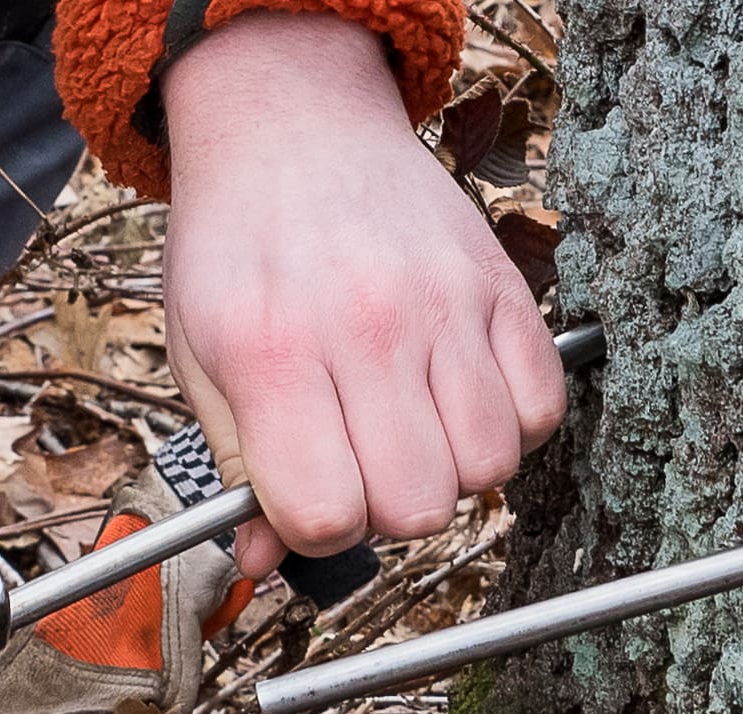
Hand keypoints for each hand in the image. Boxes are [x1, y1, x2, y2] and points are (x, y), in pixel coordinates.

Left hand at [160, 11, 565, 576]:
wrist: (291, 122)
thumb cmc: (237, 247)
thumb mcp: (201, 355)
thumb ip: (236, 466)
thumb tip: (262, 562)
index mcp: (272, 354)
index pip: (323, 515)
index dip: (318, 528)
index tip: (311, 495)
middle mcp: (366, 330)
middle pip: (417, 506)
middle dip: (389, 508)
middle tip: (364, 462)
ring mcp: (443, 305)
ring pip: (488, 467)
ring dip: (453, 469)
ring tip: (413, 425)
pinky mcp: (500, 285)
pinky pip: (541, 408)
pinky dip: (511, 424)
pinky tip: (461, 396)